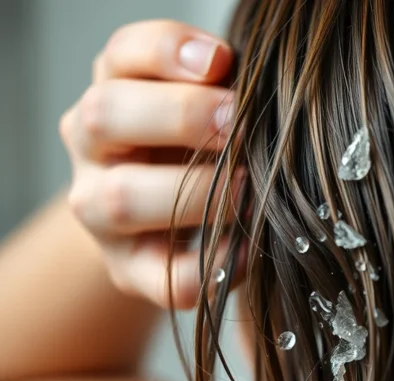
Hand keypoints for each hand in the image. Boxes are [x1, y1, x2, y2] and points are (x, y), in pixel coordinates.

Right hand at [60, 20, 242, 308]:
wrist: (162, 219)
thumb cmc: (199, 147)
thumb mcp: (207, 106)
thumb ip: (224, 90)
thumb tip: (262, 92)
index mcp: (116, 89)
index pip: (123, 54)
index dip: (169, 51)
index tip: (222, 61)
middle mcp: (93, 147)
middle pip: (106, 115)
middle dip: (182, 116)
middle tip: (240, 125)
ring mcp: (101, 213)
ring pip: (123, 199)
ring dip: (198, 193)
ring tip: (250, 189)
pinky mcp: (130, 270)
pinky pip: (168, 278)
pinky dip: (214, 265)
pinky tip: (251, 249)